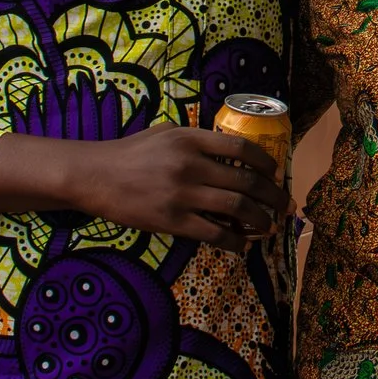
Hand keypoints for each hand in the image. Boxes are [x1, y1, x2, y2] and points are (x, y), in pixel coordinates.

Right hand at [0, 123, 289, 252]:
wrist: (94, 176)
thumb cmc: (129, 153)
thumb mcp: (164, 133)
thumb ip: (196, 139)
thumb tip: (229, 150)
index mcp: (191, 139)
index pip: (241, 148)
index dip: (265, 162)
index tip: (275, 172)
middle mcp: (191, 164)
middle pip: (246, 180)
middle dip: (272, 195)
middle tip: (283, 204)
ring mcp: (182, 194)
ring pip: (236, 208)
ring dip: (259, 219)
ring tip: (267, 226)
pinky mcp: (171, 220)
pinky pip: (213, 233)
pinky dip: (234, 241)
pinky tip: (241, 245)